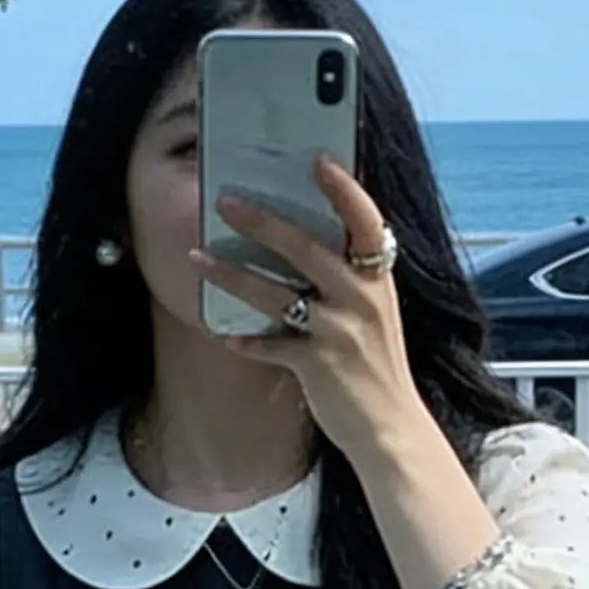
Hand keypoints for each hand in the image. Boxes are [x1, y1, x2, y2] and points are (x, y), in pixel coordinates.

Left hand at [189, 155, 424, 464]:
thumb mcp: (373, 312)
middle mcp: (361, 298)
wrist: (391, 429)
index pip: (365, 220)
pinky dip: (244, 338)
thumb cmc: (376, 367)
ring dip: (232, 274)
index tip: (317, 159)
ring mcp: (340, 332)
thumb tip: (304, 240)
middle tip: (224, 201)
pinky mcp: (319, 365)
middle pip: (308, 248)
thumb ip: (348, 278)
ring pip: (277, 294)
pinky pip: (270, 346)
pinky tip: (221, 331)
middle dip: (262, 222)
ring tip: (198, 257)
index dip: (344, 187)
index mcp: (377, 279)